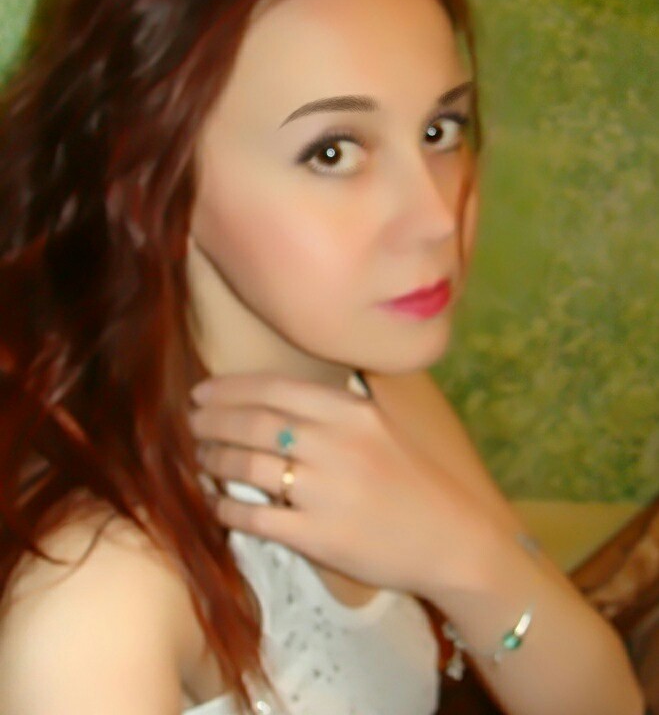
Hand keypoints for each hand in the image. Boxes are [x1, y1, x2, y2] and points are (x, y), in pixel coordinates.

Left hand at [189, 371, 484, 598]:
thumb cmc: (411, 479)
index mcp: (350, 413)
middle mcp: (335, 445)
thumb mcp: (380, 426)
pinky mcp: (318, 536)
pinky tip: (214, 502)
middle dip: (212, 421)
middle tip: (190, 423)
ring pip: (248, 466)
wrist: (449, 538)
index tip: (201, 392)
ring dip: (214, 459)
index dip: (229, 389)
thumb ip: (333, 408)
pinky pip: (256, 517)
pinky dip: (227, 507)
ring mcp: (325, 492)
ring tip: (200, 458)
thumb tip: (274, 394)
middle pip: (254, 423)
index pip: (274, 389)